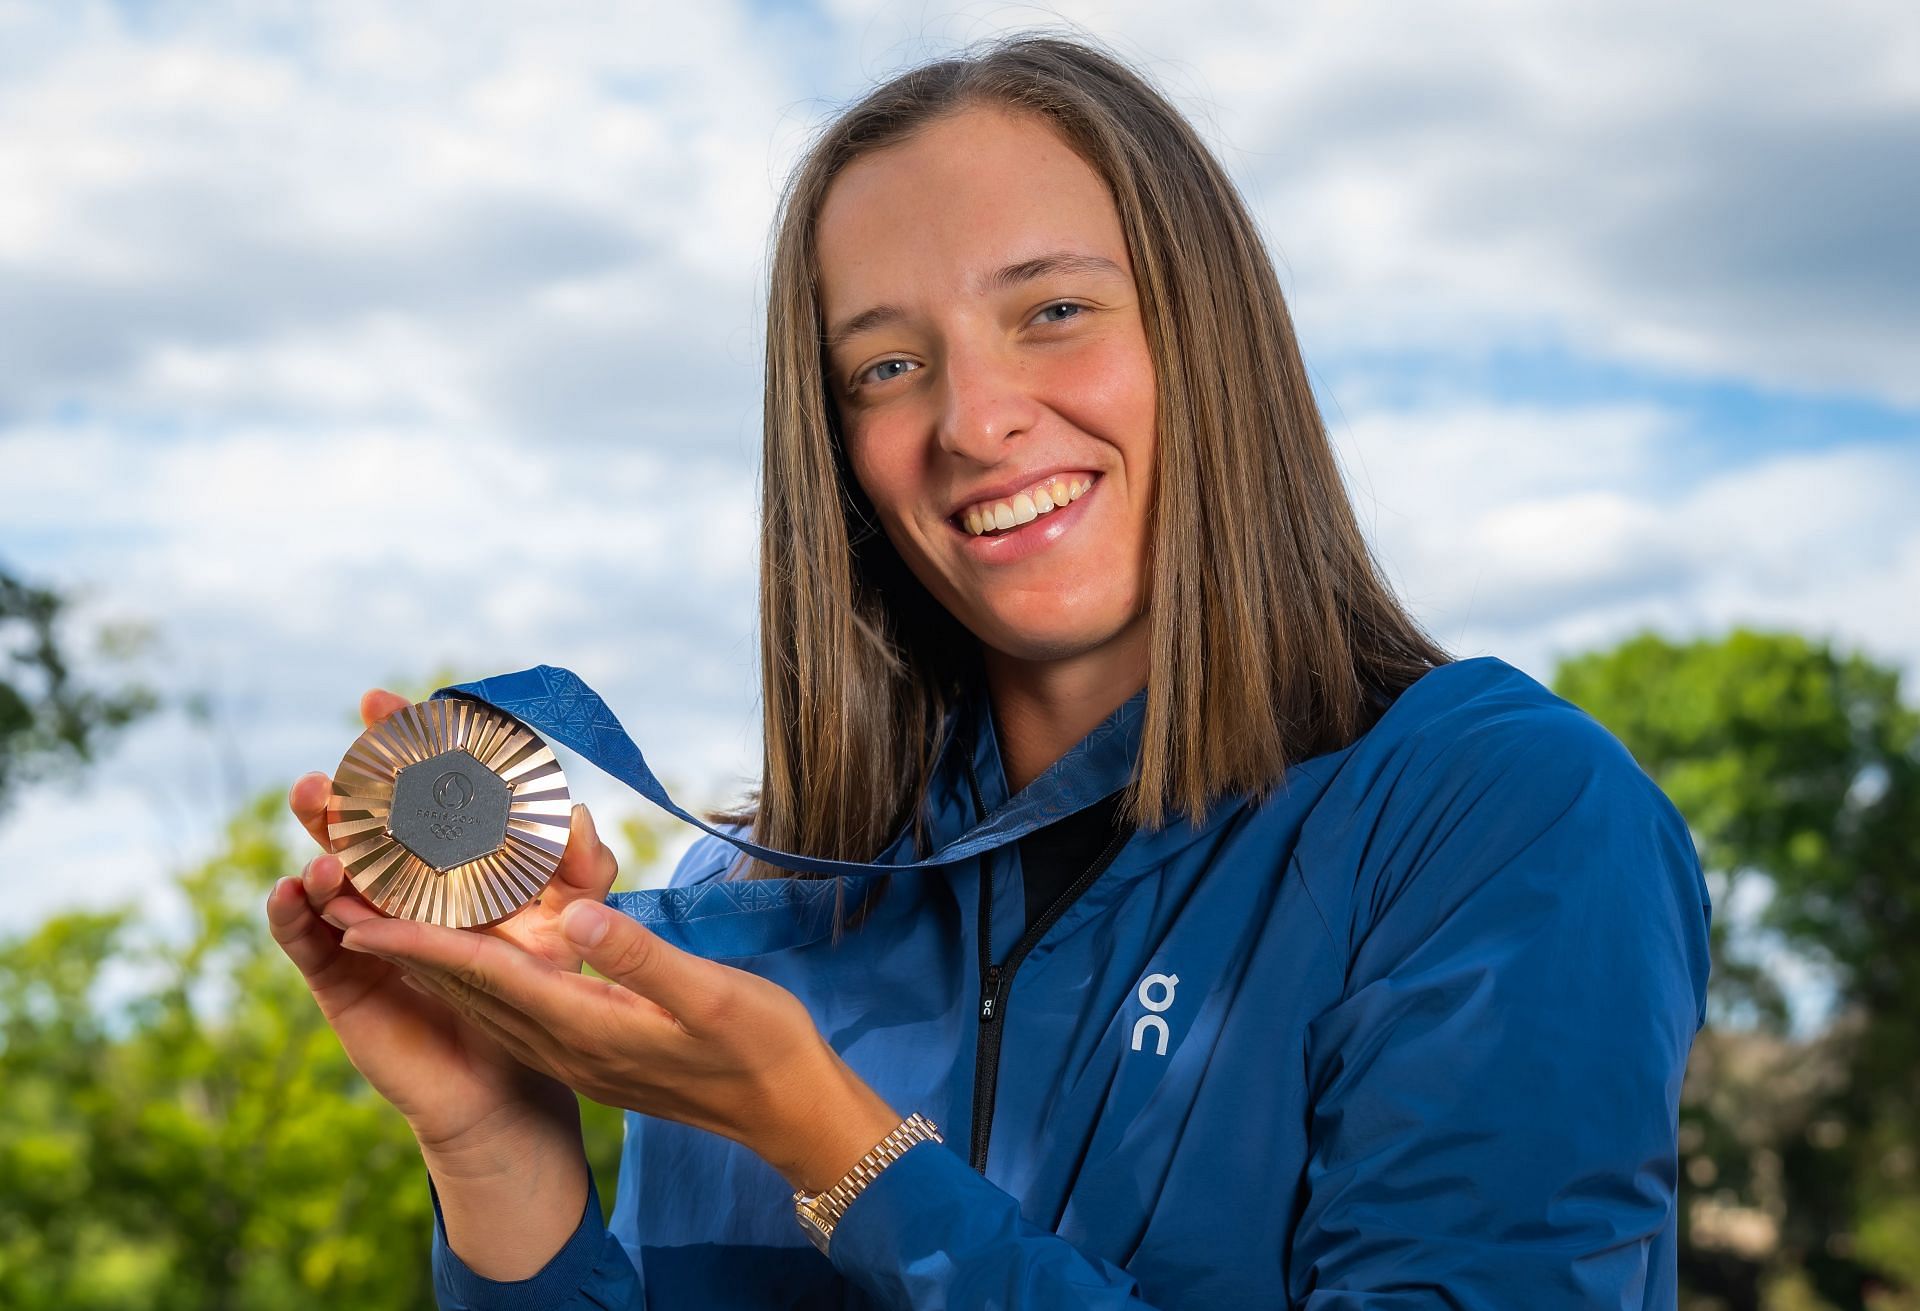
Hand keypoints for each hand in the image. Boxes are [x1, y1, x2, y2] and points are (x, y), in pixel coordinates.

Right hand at [268, 686, 620, 1165]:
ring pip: (328, 869)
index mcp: (450, 857)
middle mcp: (400, 882)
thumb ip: (584, 872)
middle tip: (343, 743)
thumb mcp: (572, 926)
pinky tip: (294, 888)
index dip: (402, 747)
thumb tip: (577, 813)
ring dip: (318, 836)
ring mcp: (364, 924)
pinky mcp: (340, 974)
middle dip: (350, 779)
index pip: (420, 788)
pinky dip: (294, 912)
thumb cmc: (542, 991)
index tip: (386, 702)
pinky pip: (306, 938)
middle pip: (365, 819)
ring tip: (315, 806)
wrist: (509, 1079)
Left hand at [337, 897, 905, 1193]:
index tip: (359, 914)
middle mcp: (566, 1047)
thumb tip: (577, 915)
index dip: (420, 943)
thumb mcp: (713, 996)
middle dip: (402, 941)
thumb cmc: (764, 1050)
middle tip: (349, 891)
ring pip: (481, 999)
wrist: (792, 1115)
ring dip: (426, 955)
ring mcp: (575, 1055)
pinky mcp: (590, 1052)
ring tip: (381, 910)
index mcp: (588, 1030)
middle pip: (465, 988)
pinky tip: (463, 947)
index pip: (486, 979)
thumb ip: (641, 958)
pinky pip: (511, 1007)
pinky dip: (472, 971)